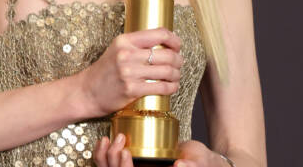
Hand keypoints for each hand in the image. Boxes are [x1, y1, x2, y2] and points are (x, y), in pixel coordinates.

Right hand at [76, 27, 182, 115]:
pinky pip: (161, 87)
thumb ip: (137, 44)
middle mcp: (127, 54)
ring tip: (175, 76)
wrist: (86, 91)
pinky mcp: (131, 89)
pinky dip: (171, 87)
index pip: (159, 34)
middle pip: (167, 54)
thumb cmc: (105, 70)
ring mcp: (129, 72)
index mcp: (125, 40)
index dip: (174, 39)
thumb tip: (165, 43)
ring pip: (167, 71)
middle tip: (179, 64)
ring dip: (176, 75)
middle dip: (178, 60)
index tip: (178, 46)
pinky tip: (171, 87)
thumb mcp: (117, 49)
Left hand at [94, 137, 228, 166]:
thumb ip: (191, 166)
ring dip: (104, 157)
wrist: (197, 158)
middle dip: (114, 161)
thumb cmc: (200, 163)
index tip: (126, 152)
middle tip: (120, 142)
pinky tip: (104, 140)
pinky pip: (109, 163)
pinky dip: (102, 153)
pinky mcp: (130, 164)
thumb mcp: (198, 162)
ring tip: (110, 139)